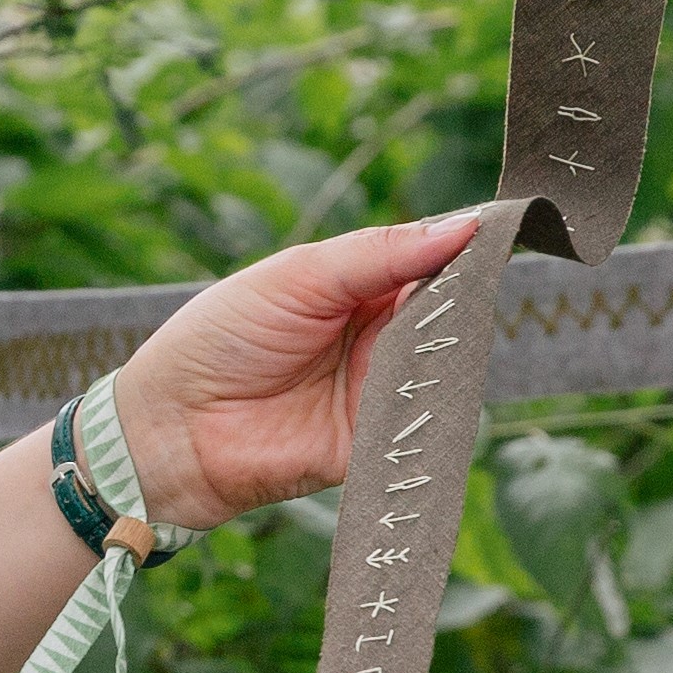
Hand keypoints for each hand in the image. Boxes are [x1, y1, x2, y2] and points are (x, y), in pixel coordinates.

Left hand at [106, 212, 490, 531]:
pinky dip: (429, 409)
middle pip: (447, 316)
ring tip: (437, 334)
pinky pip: (419, 426)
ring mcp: (379, 392)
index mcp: (360, 287)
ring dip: (447, 353)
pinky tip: (431, 387)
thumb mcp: (300, 276)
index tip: (500, 230)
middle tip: (471, 286)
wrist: (172, 426)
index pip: (430, 261)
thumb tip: (464, 227)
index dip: (464, 248)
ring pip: (443, 368)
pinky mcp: (375, 445)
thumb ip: (380, 253)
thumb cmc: (221, 337)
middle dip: (462, 301)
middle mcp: (378, 338)